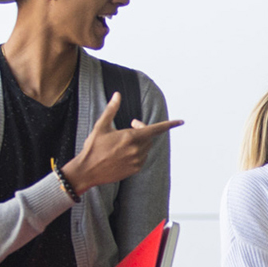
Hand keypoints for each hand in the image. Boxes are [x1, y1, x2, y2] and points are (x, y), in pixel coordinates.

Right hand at [61, 93, 182, 193]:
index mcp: (130, 137)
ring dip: (140, 141)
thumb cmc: (93, 147)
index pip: (155, 129)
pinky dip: (137, 153)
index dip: (169, 124)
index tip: (180, 121)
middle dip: (143, 129)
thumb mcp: (101, 126)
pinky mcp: (134, 170)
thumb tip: (117, 95)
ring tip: (124, 140)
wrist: (87, 171)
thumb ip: (111, 110)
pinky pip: (142, 158)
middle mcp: (136, 150)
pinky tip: (123, 152)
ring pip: (146, 148)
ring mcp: (136, 161)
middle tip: (132, 124)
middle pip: (149, 137)